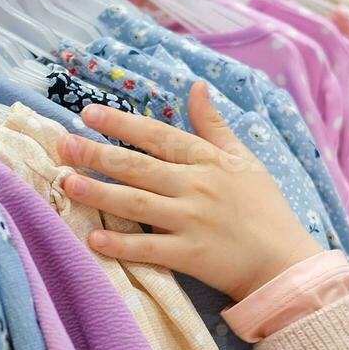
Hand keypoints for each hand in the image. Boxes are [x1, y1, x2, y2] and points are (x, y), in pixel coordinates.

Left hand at [55, 81, 322, 302]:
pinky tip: (93, 238)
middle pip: (139, 166)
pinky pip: (149, 247)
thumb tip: (196, 87)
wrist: (285, 262)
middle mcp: (196, 186)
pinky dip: (121, 243)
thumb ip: (214, 126)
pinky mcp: (190, 255)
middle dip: (97, 154)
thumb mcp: (244, 159)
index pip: (158, 136)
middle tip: (63, 145)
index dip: (122, 124)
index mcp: (207, 161)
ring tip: (67, 183)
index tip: (88, 114)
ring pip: (137, 202)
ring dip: (100, 192)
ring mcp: (192, 221)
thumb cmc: (265, 209)